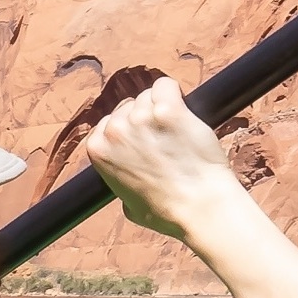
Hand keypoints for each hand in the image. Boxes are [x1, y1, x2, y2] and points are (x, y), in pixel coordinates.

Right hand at [80, 75, 248, 240]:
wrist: (199, 207)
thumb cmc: (167, 211)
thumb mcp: (127, 204)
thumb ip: (120, 180)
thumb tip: (126, 177)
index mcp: (98, 150)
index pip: (107, 123)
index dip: (129, 131)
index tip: (145, 142)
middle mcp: (115, 130)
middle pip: (128, 107)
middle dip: (145, 119)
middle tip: (165, 140)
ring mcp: (140, 118)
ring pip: (148, 95)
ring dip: (162, 107)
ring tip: (177, 131)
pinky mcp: (168, 109)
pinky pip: (165, 85)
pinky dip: (175, 93)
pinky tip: (183, 111)